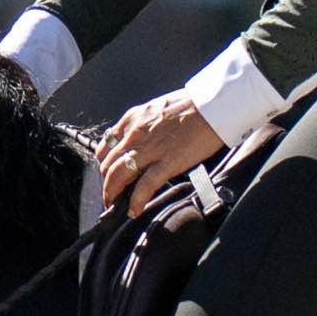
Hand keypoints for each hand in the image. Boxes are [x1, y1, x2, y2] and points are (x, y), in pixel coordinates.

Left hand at [96, 95, 222, 208]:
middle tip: (108, 196)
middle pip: (108, 165)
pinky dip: (136, 201)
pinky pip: (144, 186)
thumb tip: (142, 142)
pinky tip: (134, 210)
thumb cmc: (192, 105)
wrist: (213, 106)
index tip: (106, 175)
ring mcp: (150, 149)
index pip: (106, 146)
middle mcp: (135, 134)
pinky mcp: (168, 162)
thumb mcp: (157, 109)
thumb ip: (144, 125)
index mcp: (133, 119)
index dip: (103, 165)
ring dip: (112, 194)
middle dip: (105, 184)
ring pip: (118, 176)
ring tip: (114, 205)